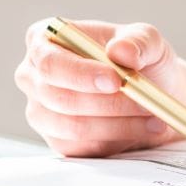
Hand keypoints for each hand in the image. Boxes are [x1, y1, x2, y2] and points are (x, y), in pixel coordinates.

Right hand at [14, 18, 185, 157]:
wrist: (152, 91)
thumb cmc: (139, 59)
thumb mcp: (147, 39)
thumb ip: (138, 40)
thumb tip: (121, 51)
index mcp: (43, 40)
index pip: (50, 62)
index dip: (80, 73)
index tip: (115, 81)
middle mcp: (33, 76)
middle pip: (59, 97)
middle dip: (107, 103)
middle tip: (144, 102)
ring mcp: (41, 111)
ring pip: (73, 126)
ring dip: (118, 123)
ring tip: (152, 115)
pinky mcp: (57, 139)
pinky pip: (82, 146)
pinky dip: (117, 138)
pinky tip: (142, 127)